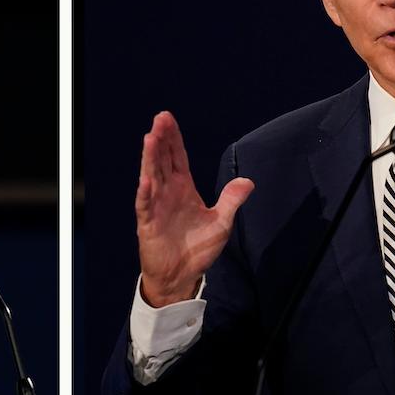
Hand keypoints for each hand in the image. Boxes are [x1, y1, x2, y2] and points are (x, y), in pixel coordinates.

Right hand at [136, 112, 254, 307]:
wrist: (182, 276)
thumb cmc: (197, 249)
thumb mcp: (221, 222)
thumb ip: (231, 200)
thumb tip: (248, 181)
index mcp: (183, 188)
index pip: (177, 157)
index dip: (173, 138)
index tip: (168, 118)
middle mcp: (168, 192)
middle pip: (162, 160)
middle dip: (161, 139)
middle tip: (159, 118)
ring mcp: (156, 206)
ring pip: (152, 176)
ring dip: (150, 158)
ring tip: (150, 138)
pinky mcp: (148, 224)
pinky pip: (146, 206)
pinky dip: (145, 193)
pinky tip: (146, 180)